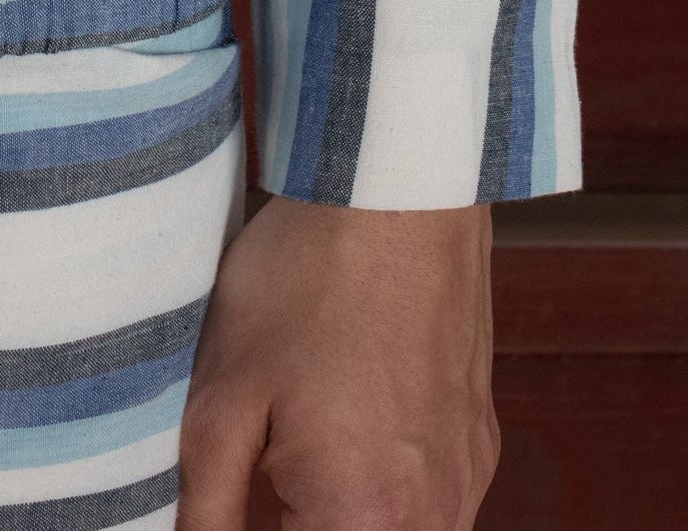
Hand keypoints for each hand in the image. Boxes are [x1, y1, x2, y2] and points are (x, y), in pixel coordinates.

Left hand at [177, 192, 497, 527]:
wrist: (398, 190)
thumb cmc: (307, 283)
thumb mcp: (224, 398)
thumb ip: (208, 506)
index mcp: (367, 521)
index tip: (239, 498)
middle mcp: (434, 519)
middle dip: (300, 521)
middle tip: (265, 474)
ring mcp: (466, 482)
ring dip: (344, 517)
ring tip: (295, 453)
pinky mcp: (480, 445)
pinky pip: (431, 504)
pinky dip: (383, 490)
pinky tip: (344, 429)